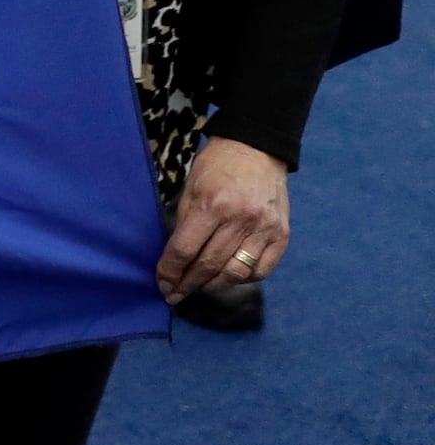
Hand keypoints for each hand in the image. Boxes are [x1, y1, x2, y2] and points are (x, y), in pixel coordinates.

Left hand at [158, 136, 289, 299]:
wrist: (256, 150)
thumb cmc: (216, 168)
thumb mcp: (191, 189)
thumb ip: (185, 224)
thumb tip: (175, 260)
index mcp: (213, 205)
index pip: (185, 250)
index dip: (170, 272)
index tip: (162, 284)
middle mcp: (241, 219)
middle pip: (209, 265)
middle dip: (188, 284)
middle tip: (175, 295)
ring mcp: (265, 228)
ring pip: (236, 273)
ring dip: (214, 286)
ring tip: (199, 288)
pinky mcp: (282, 234)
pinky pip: (262, 270)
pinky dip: (244, 279)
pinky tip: (229, 277)